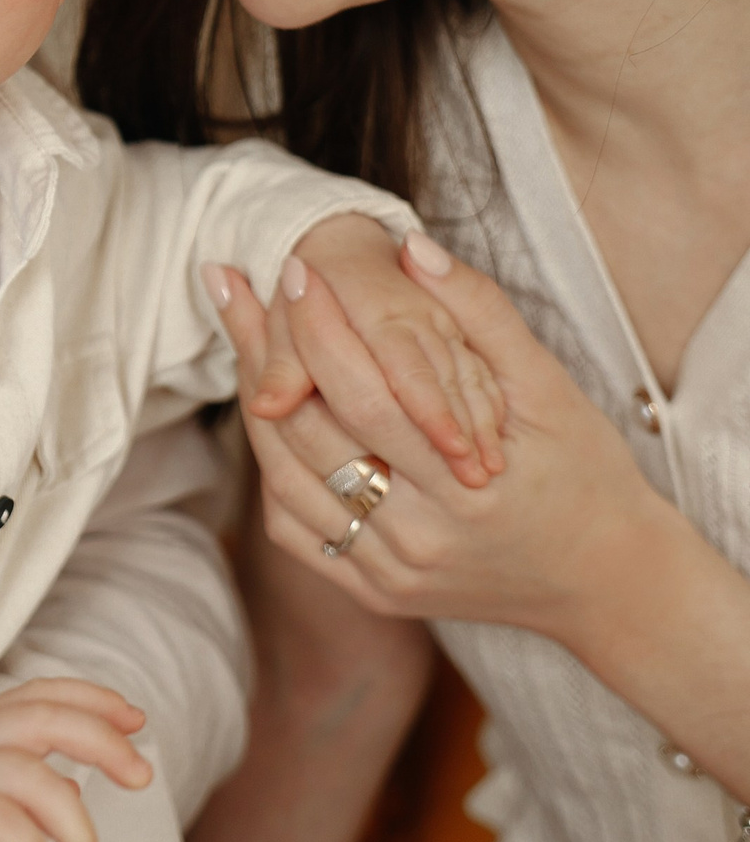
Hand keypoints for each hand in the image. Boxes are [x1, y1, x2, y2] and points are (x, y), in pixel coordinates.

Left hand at [208, 231, 648, 635]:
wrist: (605, 579)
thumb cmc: (585, 471)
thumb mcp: (551, 388)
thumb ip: (480, 315)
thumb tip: (411, 248)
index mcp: (465, 488)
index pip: (363, 395)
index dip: (319, 327)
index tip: (292, 268)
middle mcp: (418, 540)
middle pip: (308, 434)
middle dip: (264, 350)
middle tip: (235, 287)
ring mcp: (390, 573)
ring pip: (286, 482)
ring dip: (257, 403)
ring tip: (239, 336)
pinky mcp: (375, 592)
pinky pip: (294, 530)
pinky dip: (274, 468)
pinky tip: (269, 416)